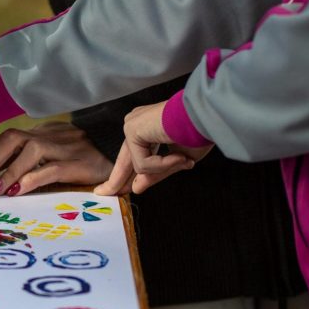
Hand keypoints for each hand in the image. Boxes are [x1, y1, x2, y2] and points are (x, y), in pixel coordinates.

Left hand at [0, 122, 113, 196]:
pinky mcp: (78, 162)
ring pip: (30, 149)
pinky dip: (32, 178)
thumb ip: (14, 156)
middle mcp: (47, 137)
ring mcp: (63, 147)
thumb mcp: (44, 155)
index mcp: (37, 136)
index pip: (0, 145)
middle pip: (11, 139)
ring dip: (7, 171)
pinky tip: (18, 191)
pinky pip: (51, 167)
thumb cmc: (81, 159)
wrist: (120, 152)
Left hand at [95, 102, 212, 194]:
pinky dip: (162, 165)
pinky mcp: (132, 130)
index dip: (126, 174)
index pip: (133, 155)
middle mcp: (136, 124)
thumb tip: (136, 189)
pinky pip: (143, 164)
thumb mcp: (177, 160)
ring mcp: (132, 125)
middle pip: (124, 160)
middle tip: (102, 193)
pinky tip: (178, 155)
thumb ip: (156, 173)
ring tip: (184, 159)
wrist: (207, 115)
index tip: (120, 188)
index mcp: (147, 128)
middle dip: (116, 180)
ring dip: (164, 168)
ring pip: (139, 165)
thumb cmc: (199, 132)